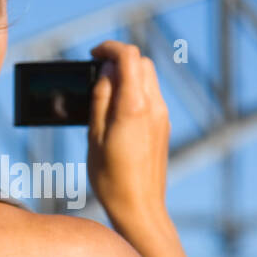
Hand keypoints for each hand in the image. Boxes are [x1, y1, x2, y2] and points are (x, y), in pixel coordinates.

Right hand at [87, 40, 172, 237]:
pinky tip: (117, 109)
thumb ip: (101, 98)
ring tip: (104, 92)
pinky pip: (151, 96)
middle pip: (141, 62)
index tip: (93, 54)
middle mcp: (154, 107)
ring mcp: (162, 117)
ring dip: (128, 75)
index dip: (109, 48)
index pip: (128, 57)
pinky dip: (135, 90)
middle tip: (96, 73)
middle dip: (119, 60)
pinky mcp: (163, 127)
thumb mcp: (95, 136)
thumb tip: (106, 71)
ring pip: (148, 77)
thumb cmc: (111, 178)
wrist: (140, 208)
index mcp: (134, 106)